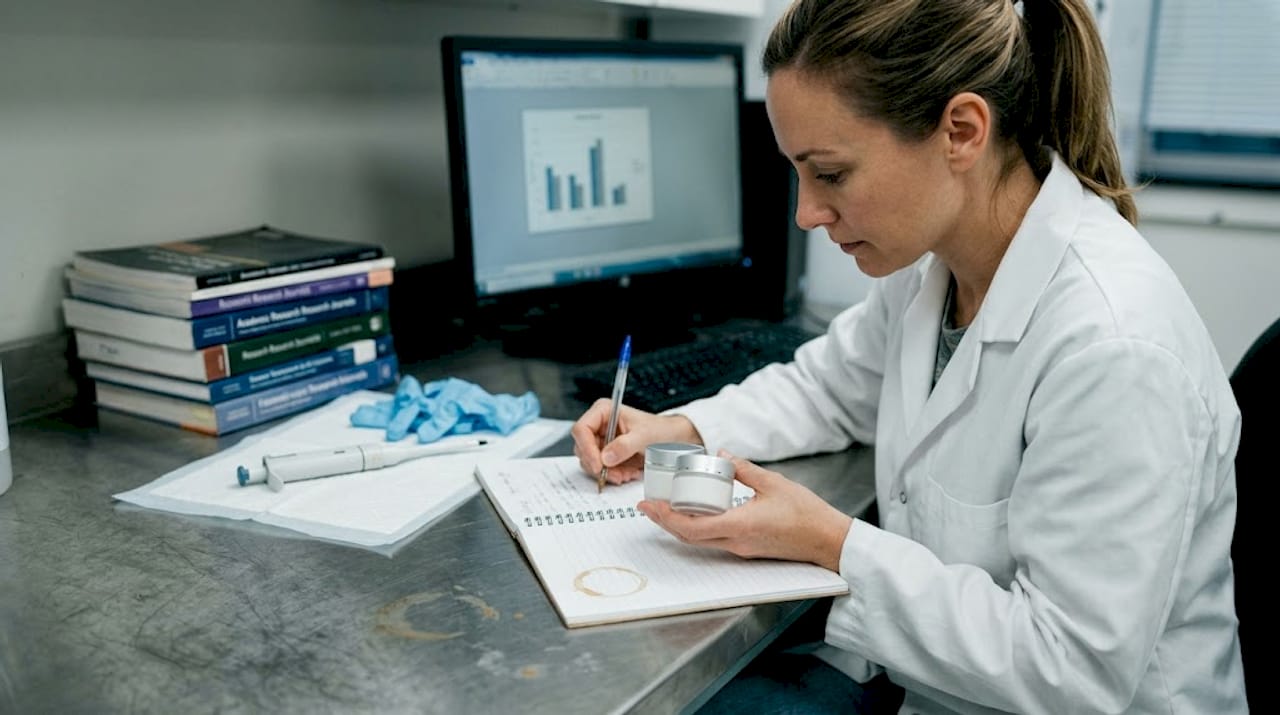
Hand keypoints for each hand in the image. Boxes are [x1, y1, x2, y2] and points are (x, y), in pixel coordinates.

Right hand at [570, 398, 701, 483]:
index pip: (581, 429)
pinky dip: (613, 475)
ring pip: (590, 462)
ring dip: (607, 472)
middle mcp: (599, 426)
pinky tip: (628, 473)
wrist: (671, 439)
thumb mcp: (644, 435)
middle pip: (582, 448)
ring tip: (626, 473)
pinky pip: (601, 469)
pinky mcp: (606, 455)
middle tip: (615, 474)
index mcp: (603, 412)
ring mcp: (601, 441)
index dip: (586, 448)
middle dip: (598, 465)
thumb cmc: (659, 429)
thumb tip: (606, 457)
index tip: (598, 465)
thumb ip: (625, 445)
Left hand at [637, 453, 853, 571]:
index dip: (665, 518)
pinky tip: (694, 514)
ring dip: (679, 526)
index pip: (692, 527)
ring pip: (700, 541)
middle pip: (689, 538)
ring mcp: (741, 549)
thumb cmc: (807, 514)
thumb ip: (745, 469)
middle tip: (647, 506)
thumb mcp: (774, 482)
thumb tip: (723, 456)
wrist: (828, 540)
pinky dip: (697, 528)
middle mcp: (737, 542)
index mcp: (741, 525)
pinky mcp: (747, 549)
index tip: (649, 505)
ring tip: (665, 508)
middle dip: (664, 522)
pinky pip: (714, 541)